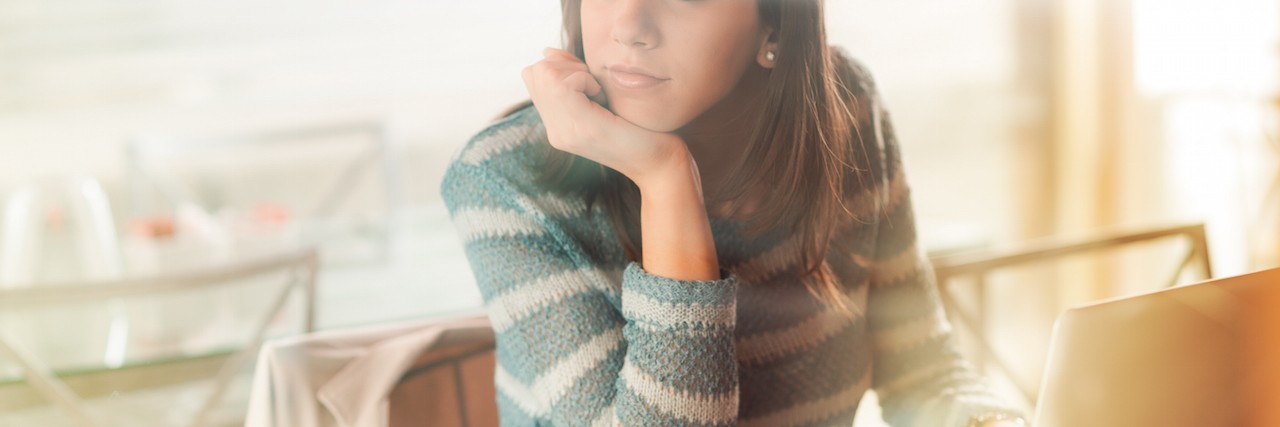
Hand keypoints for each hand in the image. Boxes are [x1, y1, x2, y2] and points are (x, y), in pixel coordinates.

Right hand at [521, 48, 688, 186]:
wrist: (660, 164)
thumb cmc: (641, 128)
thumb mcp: (600, 99)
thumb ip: (574, 80)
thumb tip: (548, 51)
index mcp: (557, 125)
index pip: (533, 74)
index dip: (561, 64)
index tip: (590, 82)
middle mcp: (555, 131)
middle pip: (537, 71)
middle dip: (567, 65)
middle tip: (595, 88)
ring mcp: (565, 132)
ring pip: (547, 74)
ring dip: (578, 73)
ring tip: (600, 96)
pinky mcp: (583, 128)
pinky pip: (567, 84)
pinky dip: (588, 80)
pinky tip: (605, 100)